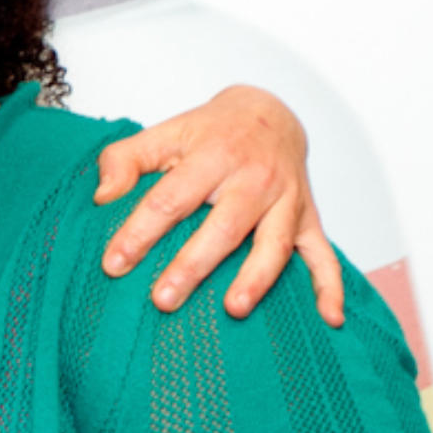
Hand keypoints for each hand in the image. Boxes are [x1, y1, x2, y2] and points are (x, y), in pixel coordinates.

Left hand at [93, 85, 345, 325]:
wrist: (270, 113)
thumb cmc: (209, 133)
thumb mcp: (163, 133)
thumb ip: (124, 160)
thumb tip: (103, 197)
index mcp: (213, 156)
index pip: (171, 199)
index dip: (140, 232)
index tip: (115, 264)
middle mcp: (254, 179)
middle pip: (223, 227)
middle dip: (193, 265)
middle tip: (164, 299)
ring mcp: (286, 201)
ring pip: (273, 244)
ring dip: (256, 278)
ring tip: (234, 309)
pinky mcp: (309, 219)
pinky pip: (324, 255)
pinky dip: (329, 287)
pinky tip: (329, 319)